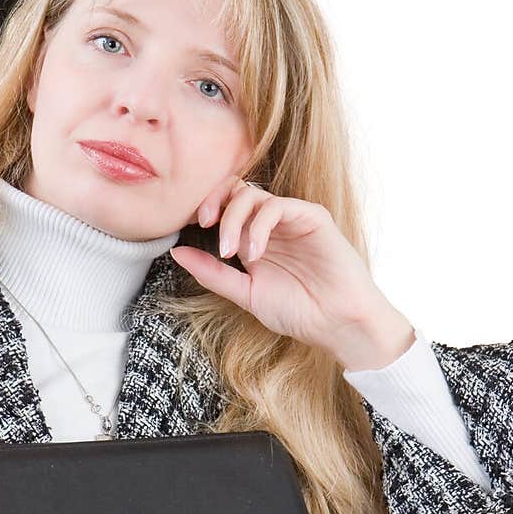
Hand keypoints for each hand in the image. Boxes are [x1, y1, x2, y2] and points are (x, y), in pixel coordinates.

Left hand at [172, 175, 412, 366]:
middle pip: (237, 190)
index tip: (195, 226)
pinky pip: (278, 206)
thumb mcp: (245, 293)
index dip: (207, 206)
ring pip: (254, 195)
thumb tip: (176, 252)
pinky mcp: (312, 217)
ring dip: (234, 219)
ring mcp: (293, 218)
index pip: (226, 204)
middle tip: (205, 224)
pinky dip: (258, 226)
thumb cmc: (298, 310)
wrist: (336, 324)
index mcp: (255, 238)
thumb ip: (213, 273)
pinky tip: (254, 253)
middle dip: (215, 203)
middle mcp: (273, 224)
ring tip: (232, 253)